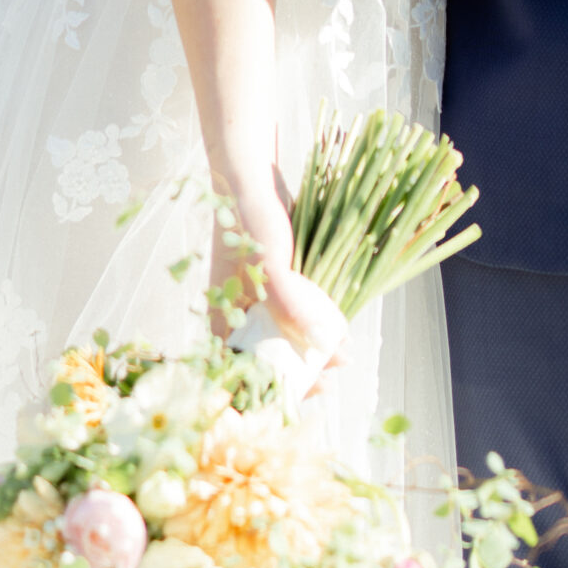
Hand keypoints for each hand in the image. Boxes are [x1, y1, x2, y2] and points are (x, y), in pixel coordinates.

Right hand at [211, 192, 345, 386]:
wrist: (252, 175)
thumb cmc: (250, 218)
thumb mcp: (270, 264)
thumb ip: (291, 304)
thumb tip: (319, 345)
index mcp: (223, 315)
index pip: (243, 368)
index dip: (274, 387)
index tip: (308, 392)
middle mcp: (239, 311)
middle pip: (268, 357)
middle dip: (302, 371)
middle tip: (333, 376)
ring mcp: (258, 297)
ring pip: (286, 337)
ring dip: (312, 350)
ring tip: (343, 354)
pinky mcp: (278, 282)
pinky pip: (296, 314)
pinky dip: (314, 324)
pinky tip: (338, 329)